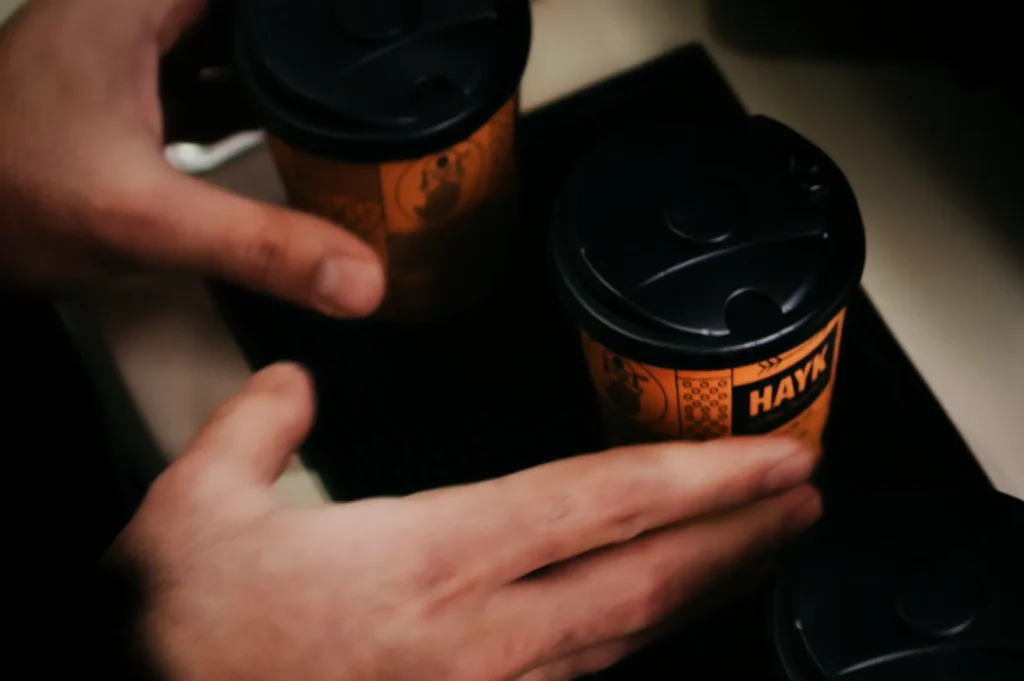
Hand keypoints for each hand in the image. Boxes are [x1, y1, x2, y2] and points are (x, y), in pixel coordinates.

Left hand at [0, 0, 383, 316]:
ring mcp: (126, 42)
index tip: (375, 32)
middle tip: (374, 67)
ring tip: (349, 94)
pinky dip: (253, 94)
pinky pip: (211, 71)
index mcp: (133, 1)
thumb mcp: (144, 222)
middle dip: (310, 38)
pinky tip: (291, 127)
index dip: (315, 16)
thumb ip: (259, 247)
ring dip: (285, 62)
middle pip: (250, 15)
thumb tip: (359, 277)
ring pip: (230, 36)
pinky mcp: (125, 83)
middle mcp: (131, 7)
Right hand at [116, 364, 820, 680]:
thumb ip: (260, 424)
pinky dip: (634, 639)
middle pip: (642, 576)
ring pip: (625, 635)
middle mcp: (475, 635)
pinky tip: (655, 618)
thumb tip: (293, 385)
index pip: (597, 503)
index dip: (699, 475)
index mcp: (425, 561)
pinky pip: (579, 678)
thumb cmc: (177, 637)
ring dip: (704, 588)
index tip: (773, 455)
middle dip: (739, 535)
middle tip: (805, 498)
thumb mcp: (194, 504)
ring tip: (760, 551)